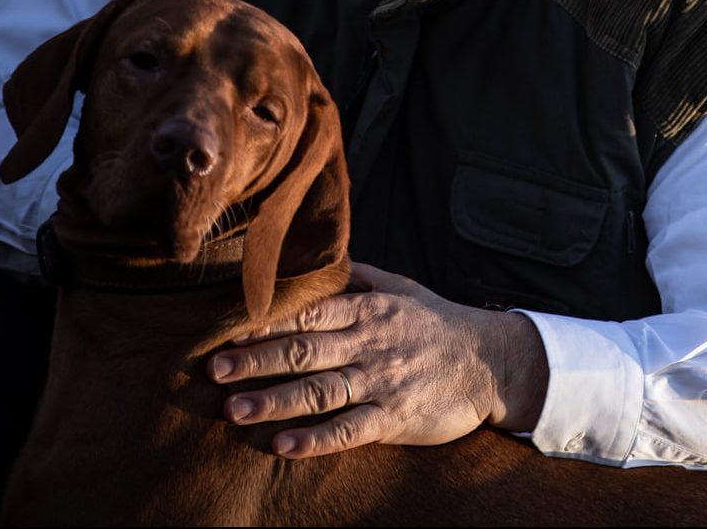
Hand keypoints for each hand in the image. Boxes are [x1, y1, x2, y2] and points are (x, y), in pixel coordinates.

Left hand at [209, 261, 548, 457]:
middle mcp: (369, 343)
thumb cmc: (438, 324)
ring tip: (234, 410)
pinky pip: (350, 429)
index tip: (226, 331)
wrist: (492, 361)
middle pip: (304, 350)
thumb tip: (317, 260)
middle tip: (214, 370)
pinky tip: (284, 446)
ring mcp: (381, 381)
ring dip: (274, 400)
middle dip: (256, 360)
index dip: (265, 323)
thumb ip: (358, 278)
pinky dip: (315, 439)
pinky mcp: (395, 417)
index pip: (308, 313)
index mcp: (368, 310)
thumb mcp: (401, 289)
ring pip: (319, 391)